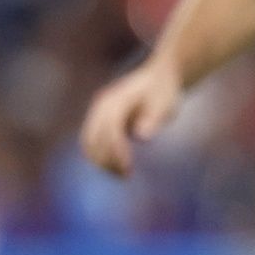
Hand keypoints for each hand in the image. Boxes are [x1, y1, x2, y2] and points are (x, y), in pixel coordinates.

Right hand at [80, 59, 182, 177]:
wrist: (158, 78)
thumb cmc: (164, 92)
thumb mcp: (165, 104)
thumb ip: (153, 118)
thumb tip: (141, 135)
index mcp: (118, 99)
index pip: (110, 129)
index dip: (116, 151)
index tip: (128, 168)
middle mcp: (103, 105)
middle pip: (94, 138)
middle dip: (107, 160)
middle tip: (126, 175)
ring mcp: (97, 111)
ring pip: (88, 142)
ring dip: (101, 161)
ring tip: (122, 174)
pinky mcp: (97, 120)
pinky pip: (91, 142)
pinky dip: (99, 156)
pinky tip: (116, 167)